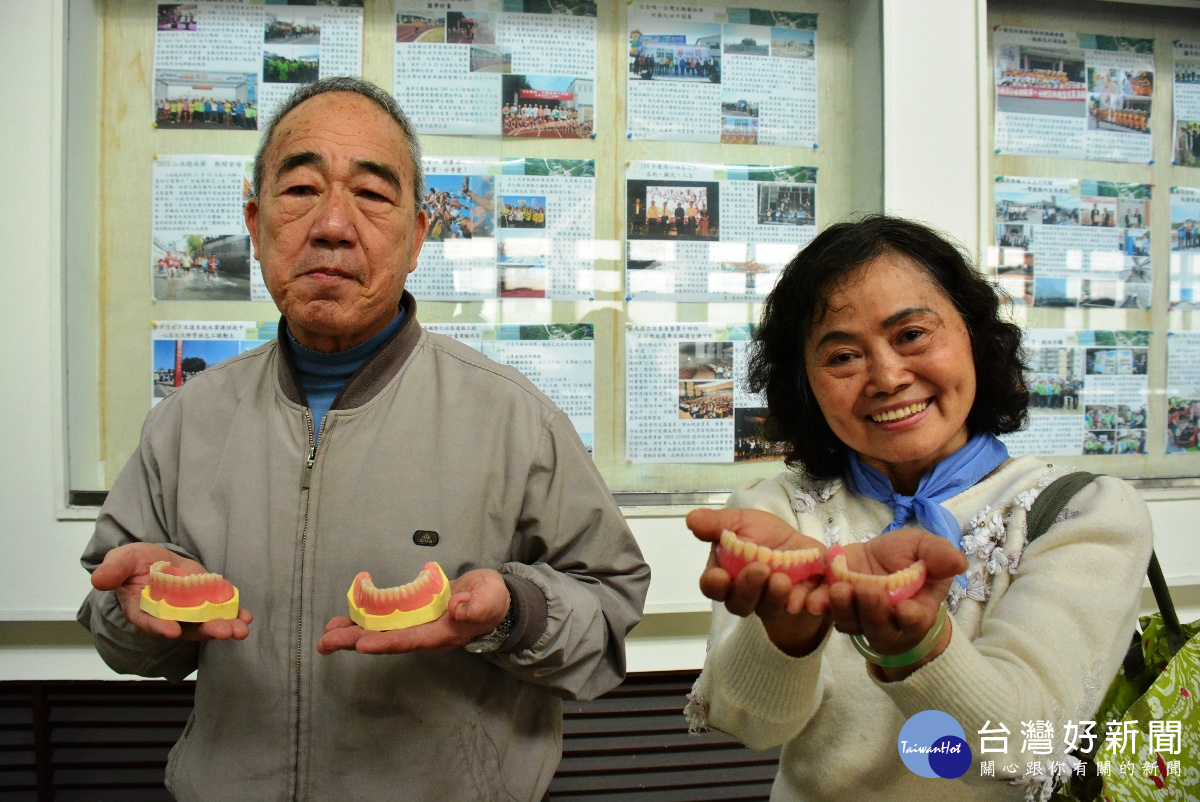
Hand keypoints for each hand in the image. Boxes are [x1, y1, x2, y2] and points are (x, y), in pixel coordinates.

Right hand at [90, 542, 251, 640]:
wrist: (154, 560)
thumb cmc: (133, 564)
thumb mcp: (121, 560)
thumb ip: (113, 570)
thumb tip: (98, 579)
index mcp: (142, 609)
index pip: (149, 622)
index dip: (159, 627)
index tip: (172, 631)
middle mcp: (167, 616)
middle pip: (185, 628)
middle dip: (205, 631)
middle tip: (223, 632)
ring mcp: (189, 610)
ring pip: (206, 623)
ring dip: (224, 627)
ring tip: (240, 629)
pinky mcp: (205, 600)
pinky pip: (220, 610)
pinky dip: (233, 613)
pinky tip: (245, 616)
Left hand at [317, 568, 509, 654]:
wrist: (490, 601)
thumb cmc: (491, 600)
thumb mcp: (490, 598)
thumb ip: (477, 605)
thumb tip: (458, 609)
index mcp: (442, 634)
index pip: (410, 640)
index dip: (386, 642)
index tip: (362, 644)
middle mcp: (424, 635)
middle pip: (386, 641)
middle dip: (355, 642)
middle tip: (326, 643)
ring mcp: (415, 628)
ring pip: (380, 634)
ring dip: (352, 634)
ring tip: (326, 635)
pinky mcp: (410, 618)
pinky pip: (383, 622)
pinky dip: (363, 621)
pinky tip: (343, 621)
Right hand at [686, 508, 828, 656]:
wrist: (798, 544)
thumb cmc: (762, 534)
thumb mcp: (739, 521)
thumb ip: (716, 523)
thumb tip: (691, 519)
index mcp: (725, 575)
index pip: (712, 587)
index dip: (715, 585)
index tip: (720, 577)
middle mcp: (745, 596)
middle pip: (739, 603)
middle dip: (748, 588)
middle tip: (760, 570)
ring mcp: (772, 603)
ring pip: (768, 609)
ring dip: (774, 597)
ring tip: (782, 581)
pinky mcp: (800, 603)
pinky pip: (803, 608)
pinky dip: (807, 603)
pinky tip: (811, 599)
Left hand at [824, 528, 965, 674]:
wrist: (879, 560)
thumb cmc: (909, 559)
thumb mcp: (925, 550)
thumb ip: (939, 555)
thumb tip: (959, 562)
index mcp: (917, 612)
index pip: (916, 622)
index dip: (912, 619)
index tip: (906, 610)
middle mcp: (887, 624)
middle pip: (879, 627)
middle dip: (872, 611)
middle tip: (866, 590)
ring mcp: (858, 619)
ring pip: (849, 623)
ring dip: (842, 608)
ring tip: (838, 589)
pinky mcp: (834, 607)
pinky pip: (825, 611)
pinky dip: (818, 604)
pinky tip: (812, 596)